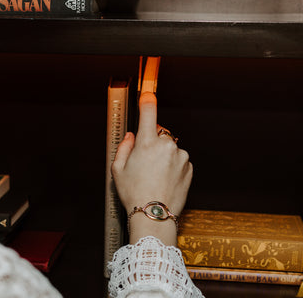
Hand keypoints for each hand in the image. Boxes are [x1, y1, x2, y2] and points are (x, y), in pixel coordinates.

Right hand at [111, 92, 192, 244]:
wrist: (154, 215)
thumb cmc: (134, 193)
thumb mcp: (118, 170)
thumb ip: (124, 148)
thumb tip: (130, 137)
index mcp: (146, 143)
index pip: (148, 113)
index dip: (147, 101)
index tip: (148, 93)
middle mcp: (166, 146)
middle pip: (159, 133)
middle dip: (152, 141)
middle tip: (143, 161)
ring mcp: (180, 156)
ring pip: (170, 148)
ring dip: (163, 155)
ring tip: (154, 175)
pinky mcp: (189, 167)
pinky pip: (179, 159)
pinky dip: (173, 165)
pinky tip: (164, 179)